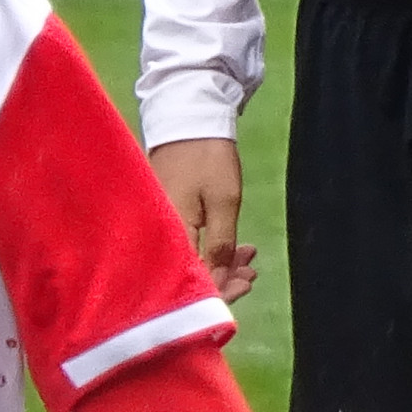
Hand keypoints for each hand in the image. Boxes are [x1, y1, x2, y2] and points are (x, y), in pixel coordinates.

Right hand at [148, 136, 259, 304]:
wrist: (187, 120)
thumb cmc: (206, 158)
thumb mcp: (224, 201)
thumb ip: (221, 245)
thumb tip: (219, 282)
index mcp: (171, 235)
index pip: (191, 279)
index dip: (219, 291)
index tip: (245, 287)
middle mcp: (159, 236)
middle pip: (188, 274)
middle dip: (223, 279)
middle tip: (252, 273)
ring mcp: (161, 227)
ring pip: (190, 259)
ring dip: (221, 263)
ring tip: (248, 258)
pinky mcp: (165, 218)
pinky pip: (187, 244)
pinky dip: (210, 248)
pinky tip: (231, 246)